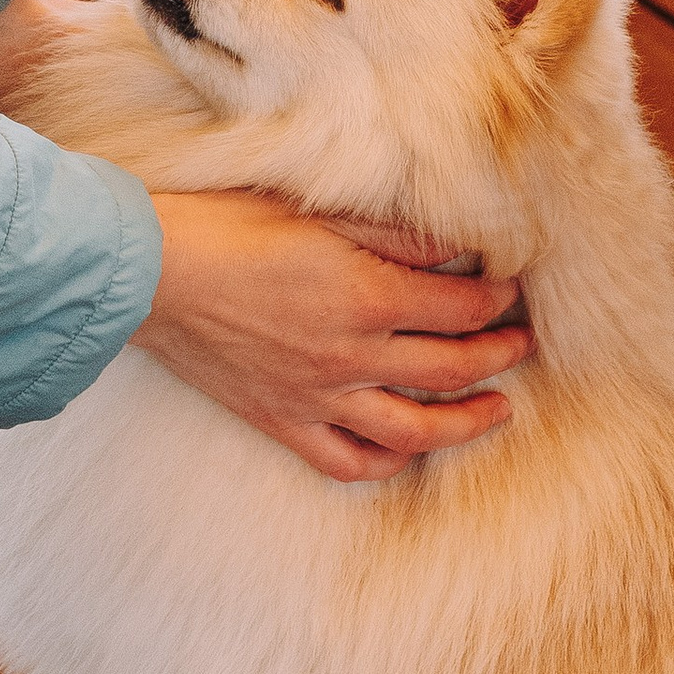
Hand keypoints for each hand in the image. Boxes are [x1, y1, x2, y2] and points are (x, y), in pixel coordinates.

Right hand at [137, 190, 525, 482]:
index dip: (496, 296)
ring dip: (468, 423)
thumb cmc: (227, 226)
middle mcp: (351, 354)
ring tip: (499, 409)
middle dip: (500, 354)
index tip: (512, 286)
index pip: (459, 304)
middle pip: (452, 368)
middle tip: (524, 342)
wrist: (149, 272)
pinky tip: (409, 450)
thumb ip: (393, 233)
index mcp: (366, 294)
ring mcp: (318, 396)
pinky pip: (348, 460)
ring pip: (416, 431)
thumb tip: (458, 243)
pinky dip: (387, 462)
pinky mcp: (283, 419)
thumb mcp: (319, 211)